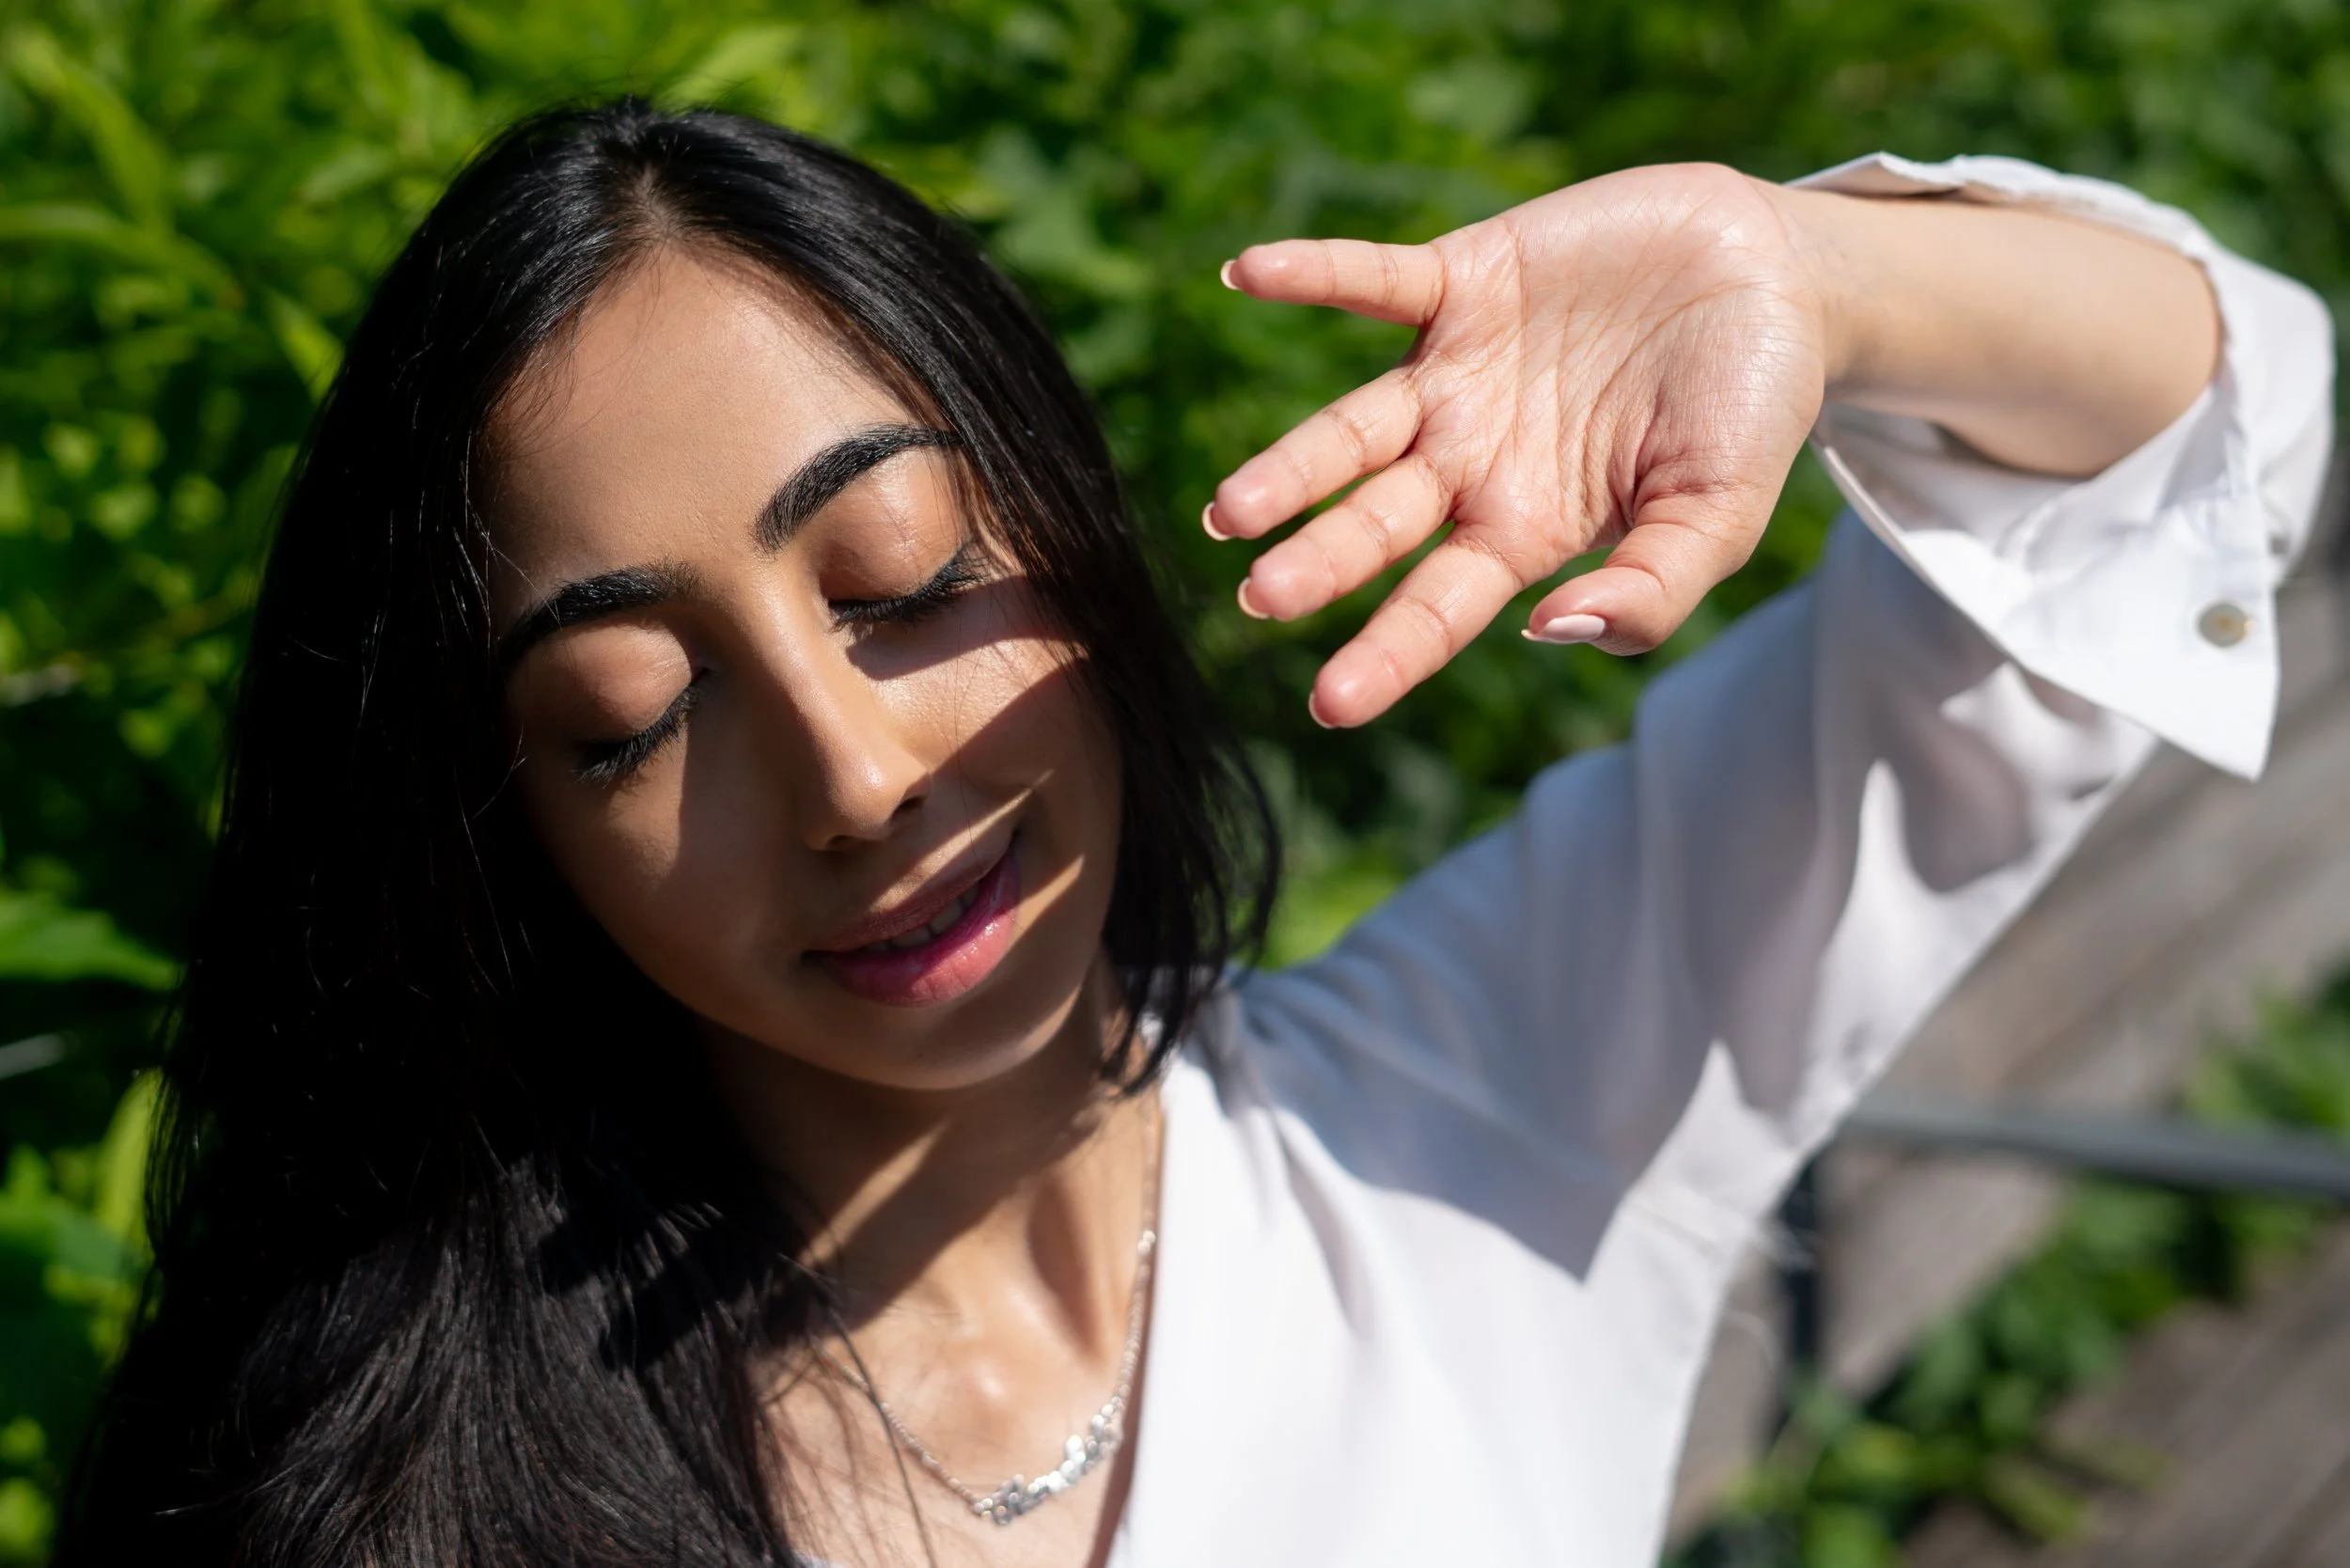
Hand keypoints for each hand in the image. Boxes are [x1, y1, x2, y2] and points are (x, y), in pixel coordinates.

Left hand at [1209, 163, 1829, 727]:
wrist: (1774, 277)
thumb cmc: (1750, 411)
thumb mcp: (1720, 516)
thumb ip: (1652, 588)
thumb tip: (1551, 631)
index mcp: (1522, 529)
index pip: (1437, 606)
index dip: (1387, 654)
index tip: (1329, 705)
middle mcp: (1469, 460)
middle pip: (1375, 521)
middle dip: (1319, 559)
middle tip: (1259, 597)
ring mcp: (1456, 372)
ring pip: (1352, 427)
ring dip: (1292, 463)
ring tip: (1231, 507)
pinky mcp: (1463, 280)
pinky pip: (1374, 278)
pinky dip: (1314, 272)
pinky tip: (1247, 272)